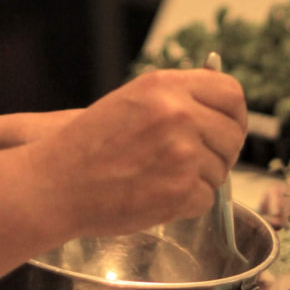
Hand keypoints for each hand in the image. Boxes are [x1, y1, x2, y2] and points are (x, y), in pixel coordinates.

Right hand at [32, 68, 246, 238]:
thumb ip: (177, 98)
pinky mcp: (180, 190)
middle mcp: (179, 114)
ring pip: (221, 170)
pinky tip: (157, 195)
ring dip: (200, 179)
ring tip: (161, 178)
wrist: (55, 184)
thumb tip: (221, 108)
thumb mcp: (133, 100)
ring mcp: (182, 153)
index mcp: (167, 86)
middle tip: (194, 162)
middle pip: (233, 134)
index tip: (228, 128)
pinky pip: (207, 198)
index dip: (234, 115)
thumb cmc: (89, 144)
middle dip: (220, 152)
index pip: (231, 93)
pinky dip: (188, 203)